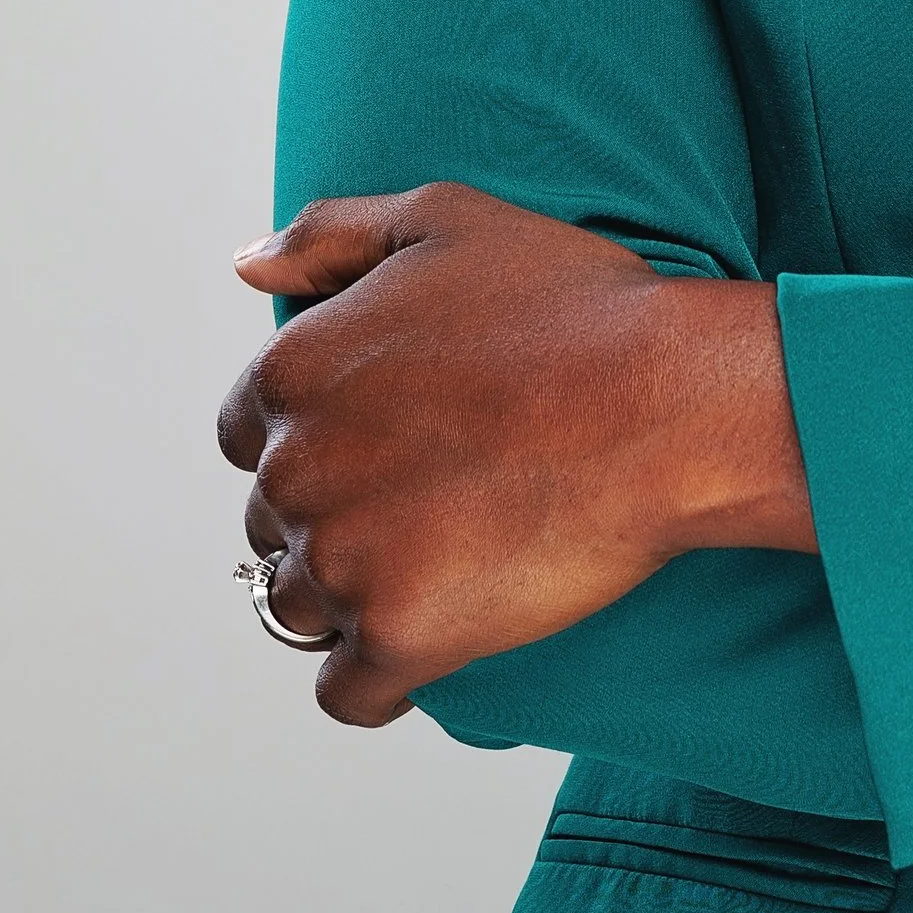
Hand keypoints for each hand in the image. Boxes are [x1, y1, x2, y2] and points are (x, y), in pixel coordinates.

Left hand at [217, 185, 814, 726]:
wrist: (664, 401)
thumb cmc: (572, 304)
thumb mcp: (444, 219)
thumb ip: (328, 236)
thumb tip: (249, 266)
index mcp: (293, 372)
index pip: (248, 431)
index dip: (319, 436)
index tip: (388, 441)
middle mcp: (295, 471)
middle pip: (274, 522)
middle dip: (336, 514)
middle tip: (431, 500)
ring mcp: (342, 561)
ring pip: (300, 607)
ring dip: (352, 596)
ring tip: (440, 567)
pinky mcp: (397, 637)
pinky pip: (345, 693)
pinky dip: (380, 677)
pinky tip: (436, 636)